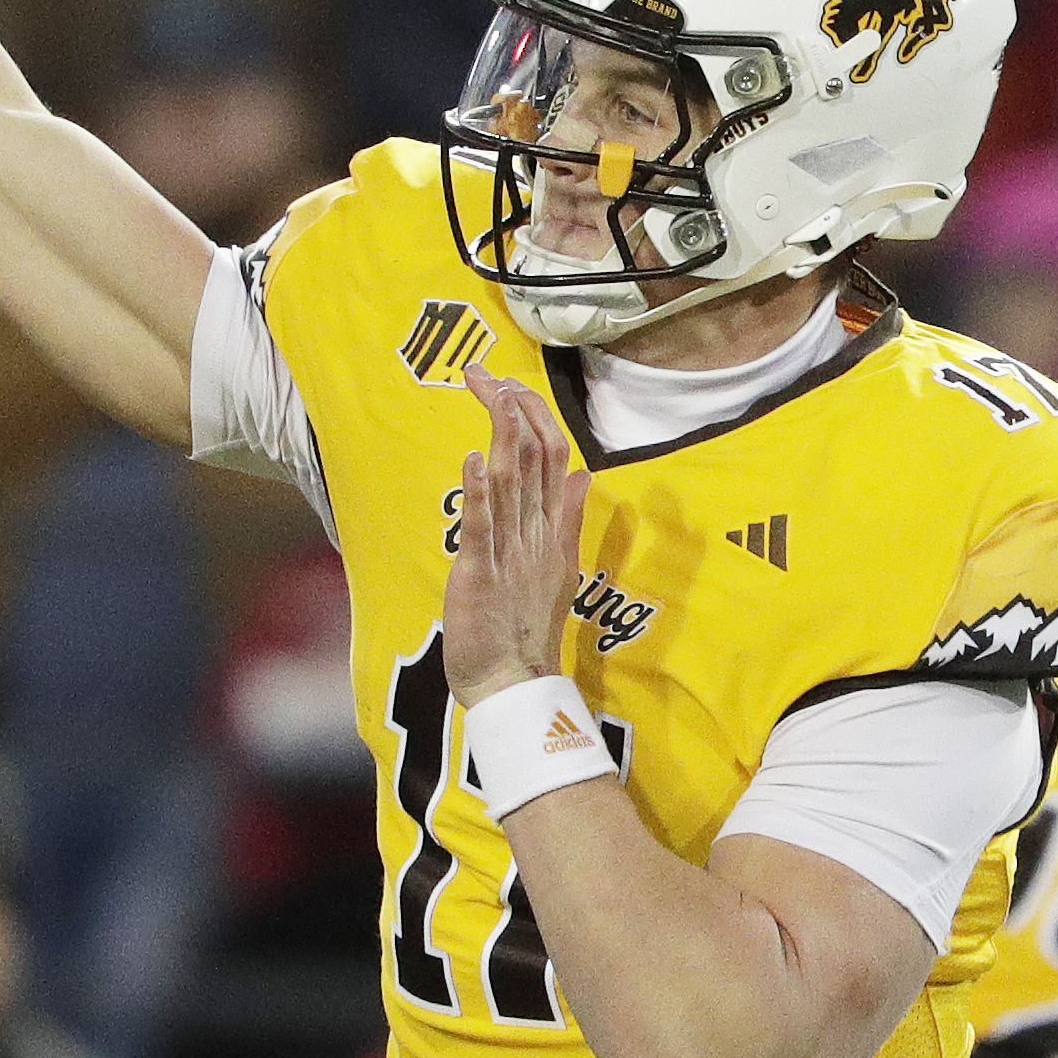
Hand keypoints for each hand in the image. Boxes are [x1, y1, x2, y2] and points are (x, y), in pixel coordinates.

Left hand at [446, 368, 587, 707]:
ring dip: (503, 436)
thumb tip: (582, 473)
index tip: (509, 385)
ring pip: (513, 484)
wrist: (513, 682)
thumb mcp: (555, 566)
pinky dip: (480, 493)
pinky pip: (483, 529)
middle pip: (534, 459)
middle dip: (513, 411)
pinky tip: (475, 460)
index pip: (553, 458)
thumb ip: (568, 517)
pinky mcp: (482, 575)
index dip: (533, 417)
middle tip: (487, 375)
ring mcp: (512, 553)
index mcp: (553, 530)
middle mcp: (537, 534)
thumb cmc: (525, 626)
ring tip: (494, 395)